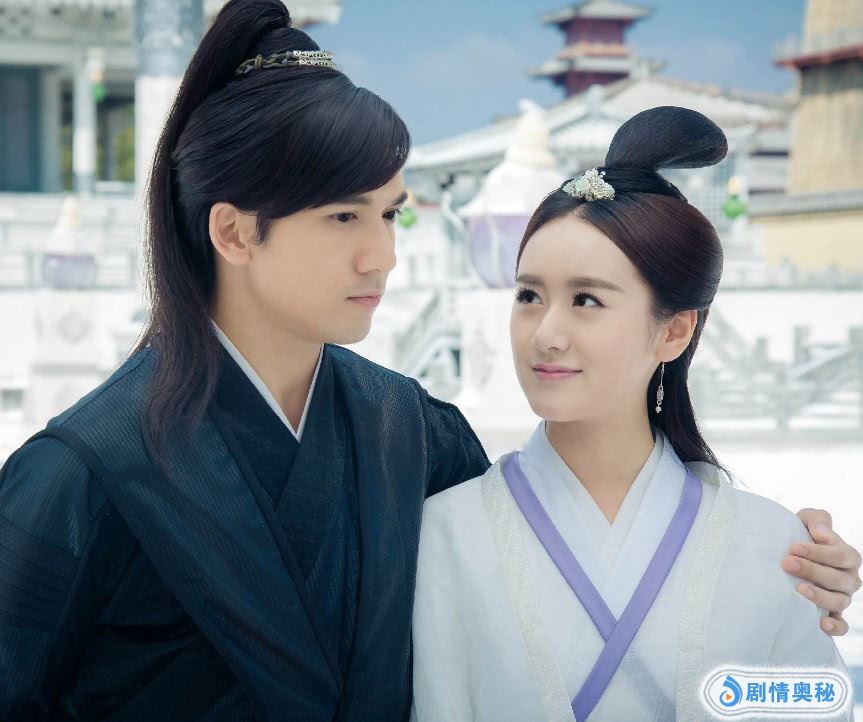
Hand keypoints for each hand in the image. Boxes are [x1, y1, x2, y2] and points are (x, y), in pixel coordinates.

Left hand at [784, 508, 861, 635]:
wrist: (791, 556)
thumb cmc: (802, 536)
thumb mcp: (808, 521)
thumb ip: (817, 520)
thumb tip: (820, 530)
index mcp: (848, 556)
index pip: (839, 555)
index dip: (818, 551)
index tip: (793, 547)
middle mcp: (849, 578)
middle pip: (838, 578)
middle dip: (812, 570)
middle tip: (787, 564)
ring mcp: (843, 597)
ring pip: (840, 601)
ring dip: (820, 596)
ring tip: (798, 589)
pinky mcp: (833, 614)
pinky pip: (842, 625)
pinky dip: (836, 627)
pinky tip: (822, 623)